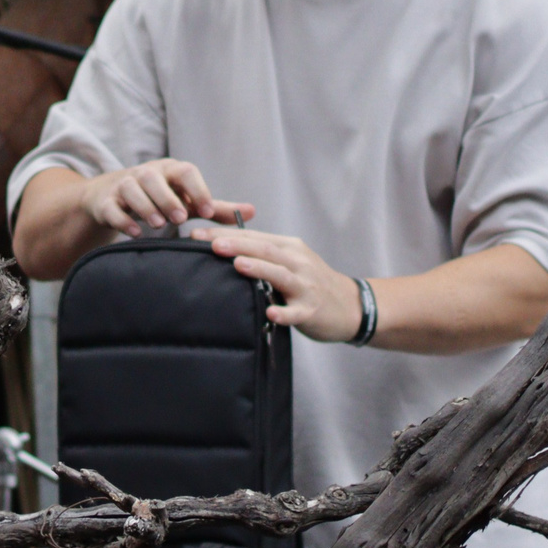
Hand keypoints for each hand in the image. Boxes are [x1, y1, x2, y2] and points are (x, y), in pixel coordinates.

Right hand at [79, 160, 253, 237]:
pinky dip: (124, 219)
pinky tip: (136, 232)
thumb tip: (252, 212)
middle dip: (168, 198)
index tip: (207, 212)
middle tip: (180, 219)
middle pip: (154, 178)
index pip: (185, 171)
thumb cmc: (161, 198)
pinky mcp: (106, 202)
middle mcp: (146, 173)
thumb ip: (217, 208)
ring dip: (146, 207)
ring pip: (132, 189)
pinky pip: (112, 208)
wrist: (113, 196)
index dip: (198, 190)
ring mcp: (123, 185)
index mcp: (170, 170)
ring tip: (159, 225)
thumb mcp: (188, 201)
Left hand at [190, 226, 363, 341]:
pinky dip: (283, 312)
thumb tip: (222, 246)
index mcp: (289, 248)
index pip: (253, 237)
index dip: (224, 234)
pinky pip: (296, 312)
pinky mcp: (312, 310)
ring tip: (237, 265)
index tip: (196, 234)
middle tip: (209, 244)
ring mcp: (306, 286)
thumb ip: (262, 254)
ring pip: (280, 275)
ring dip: (259, 269)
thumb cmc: (311, 283)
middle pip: (265, 250)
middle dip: (236, 245)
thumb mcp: (290, 260)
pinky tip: (270, 313)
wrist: (351, 306)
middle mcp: (298, 262)